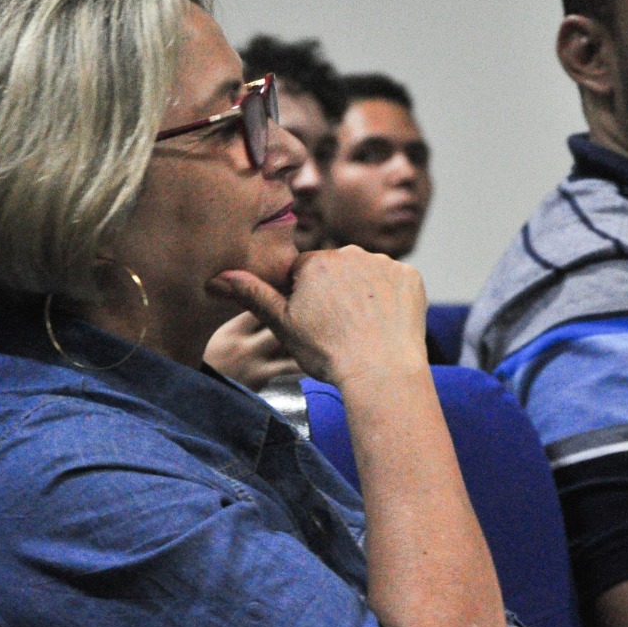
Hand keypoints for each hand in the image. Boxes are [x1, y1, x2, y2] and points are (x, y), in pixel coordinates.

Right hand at [206, 246, 428, 389]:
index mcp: (316, 263)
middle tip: (338, 328)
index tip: (313, 323)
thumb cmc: (328, 352)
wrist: (382, 372)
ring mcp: (384, 264)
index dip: (304, 299)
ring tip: (363, 329)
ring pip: (366, 276)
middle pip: (336, 271)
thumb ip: (252, 295)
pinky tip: (384, 324)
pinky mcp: (411, 278)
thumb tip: (216, 277)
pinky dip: (390, 300)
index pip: (303, 273)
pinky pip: (394, 283)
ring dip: (363, 294)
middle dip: (334, 292)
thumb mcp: (283, 325)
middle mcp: (351, 254)